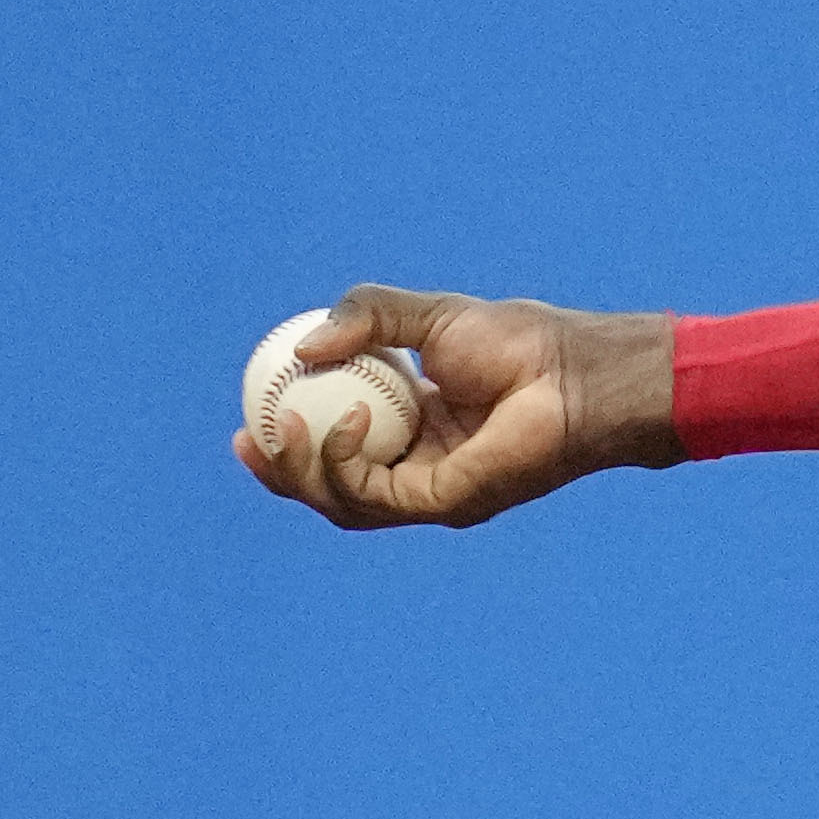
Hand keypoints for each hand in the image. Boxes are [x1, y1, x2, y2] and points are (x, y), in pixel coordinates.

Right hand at [230, 287, 677, 530]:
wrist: (571, 370)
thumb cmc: (518, 342)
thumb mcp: (427, 315)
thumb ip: (366, 318)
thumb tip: (302, 346)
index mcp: (412, 428)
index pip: (336, 447)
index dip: (289, 437)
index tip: (253, 410)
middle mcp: (417, 467)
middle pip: (329, 488)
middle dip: (281, 472)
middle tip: (247, 437)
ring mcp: (430, 491)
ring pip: (343, 503)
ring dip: (303, 472)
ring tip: (288, 425)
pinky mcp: (444, 503)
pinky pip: (373, 496)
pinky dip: (345, 464)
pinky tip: (343, 422)